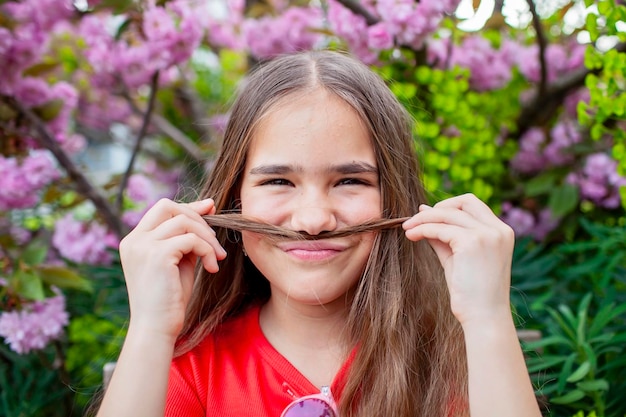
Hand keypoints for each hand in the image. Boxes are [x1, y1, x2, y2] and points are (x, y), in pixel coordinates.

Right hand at [119, 198, 226, 340]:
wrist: (156, 329)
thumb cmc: (169, 300)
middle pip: (168, 206)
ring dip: (207, 238)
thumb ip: (187, 238)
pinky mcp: (157, 255)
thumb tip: (207, 208)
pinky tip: (211, 268)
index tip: (210, 208)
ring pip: (184, 222)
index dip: (188, 207)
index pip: (162, 209)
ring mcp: (143, 246)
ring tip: (217, 258)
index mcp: (135, 241)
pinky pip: (191, 240)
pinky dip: (207, 250)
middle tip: (215, 241)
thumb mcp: (179, 262)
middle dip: (197, 218)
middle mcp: (134, 240)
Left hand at [402, 193, 514, 325]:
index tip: (428, 217)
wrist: (483, 318)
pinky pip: (439, 228)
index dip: (448, 206)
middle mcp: (498, 230)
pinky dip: (422, 229)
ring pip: (447, 214)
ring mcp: (488, 235)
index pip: (473, 204)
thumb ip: (443, 233)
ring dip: (423, 219)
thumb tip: (424, 210)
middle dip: (436, 208)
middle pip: (463, 202)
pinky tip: (411, 236)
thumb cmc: (470, 292)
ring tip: (407, 229)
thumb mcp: (456, 257)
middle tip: (414, 221)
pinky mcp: (472, 243)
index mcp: (501, 231)